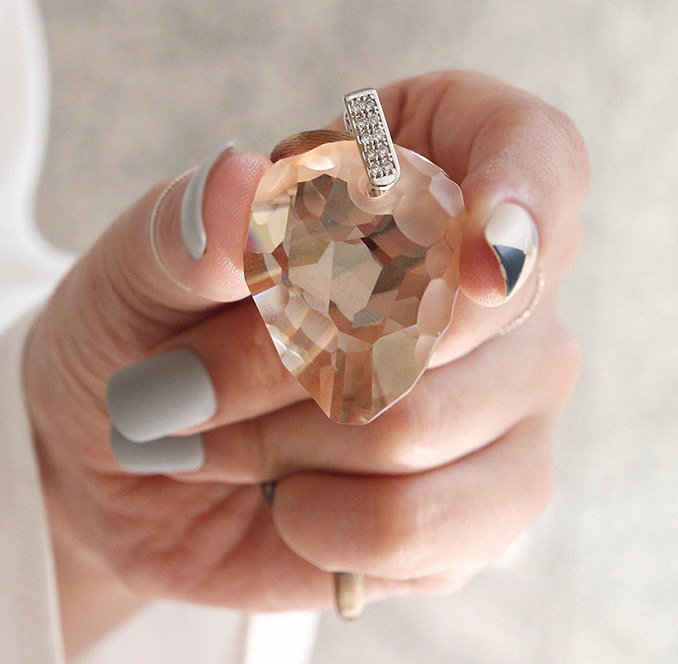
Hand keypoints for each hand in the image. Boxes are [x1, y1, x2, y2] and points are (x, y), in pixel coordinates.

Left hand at [24, 70, 589, 654]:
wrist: (138, 455)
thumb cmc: (148, 329)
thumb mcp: (139, 266)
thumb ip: (187, 226)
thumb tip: (239, 187)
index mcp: (424, 174)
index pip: (538, 152)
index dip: (525, 189)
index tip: (473, 251)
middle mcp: (492, 284)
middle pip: (464, 310)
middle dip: (289, 355)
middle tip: (191, 378)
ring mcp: (510, 395)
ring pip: (420, 426)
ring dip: (283, 444)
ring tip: (230, 438)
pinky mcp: (489, 501)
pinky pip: (423, 526)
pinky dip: (322, 525)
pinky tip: (290, 503)